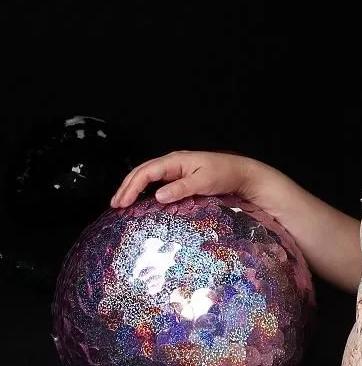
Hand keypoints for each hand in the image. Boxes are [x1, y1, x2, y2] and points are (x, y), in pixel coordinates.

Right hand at [110, 150, 257, 207]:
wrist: (241, 173)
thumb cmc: (225, 174)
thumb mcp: (203, 182)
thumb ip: (181, 188)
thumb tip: (158, 196)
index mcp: (176, 161)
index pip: (146, 172)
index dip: (132, 187)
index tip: (122, 202)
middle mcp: (173, 163)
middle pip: (142, 173)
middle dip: (127, 187)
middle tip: (115, 204)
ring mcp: (176, 170)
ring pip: (148, 177)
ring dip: (133, 188)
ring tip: (122, 203)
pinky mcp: (181, 177)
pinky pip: (157, 182)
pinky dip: (145, 190)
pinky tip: (141, 200)